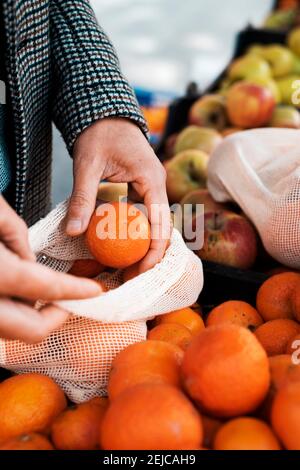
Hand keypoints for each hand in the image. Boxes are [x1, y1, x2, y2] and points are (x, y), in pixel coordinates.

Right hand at [0, 196, 101, 342]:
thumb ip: (15, 236)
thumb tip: (29, 261)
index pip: (45, 287)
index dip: (75, 290)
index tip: (94, 291)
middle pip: (29, 330)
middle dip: (56, 318)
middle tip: (69, 300)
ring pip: (8, 332)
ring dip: (30, 318)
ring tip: (41, 294)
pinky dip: (8, 313)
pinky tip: (13, 292)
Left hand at [66, 118, 170, 272]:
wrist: (104, 112)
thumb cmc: (99, 133)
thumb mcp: (87, 165)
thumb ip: (83, 198)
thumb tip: (74, 231)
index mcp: (152, 179)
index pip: (160, 222)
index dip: (154, 250)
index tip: (141, 270)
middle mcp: (156, 185)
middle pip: (162, 228)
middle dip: (150, 255)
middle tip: (132, 277)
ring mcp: (151, 187)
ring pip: (153, 224)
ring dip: (144, 246)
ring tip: (128, 269)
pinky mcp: (141, 189)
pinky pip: (142, 216)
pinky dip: (134, 233)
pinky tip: (121, 247)